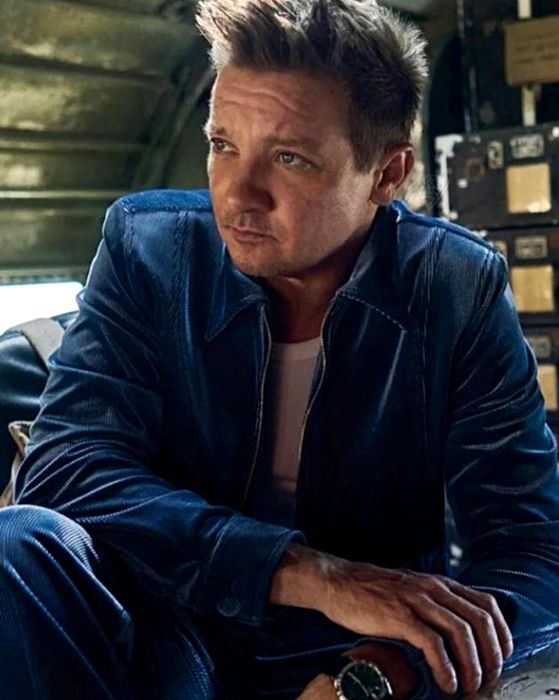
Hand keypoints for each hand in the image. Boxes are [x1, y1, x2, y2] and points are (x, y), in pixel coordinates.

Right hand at [270, 545, 513, 696]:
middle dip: (490, 655)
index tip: (501, 657)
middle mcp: (433, 588)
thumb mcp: (412, 590)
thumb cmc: (373, 592)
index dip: (501, 634)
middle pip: (479, 621)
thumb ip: (435, 605)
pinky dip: (445, 667)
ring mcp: (416, 600)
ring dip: (472, 665)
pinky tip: (446, 683)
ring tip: (468, 686)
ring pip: (461, 632)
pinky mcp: (399, 616)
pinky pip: (433, 643)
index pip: (486, 604)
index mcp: (439, 583)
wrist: (338, 582)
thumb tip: (459, 634)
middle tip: (487, 679)